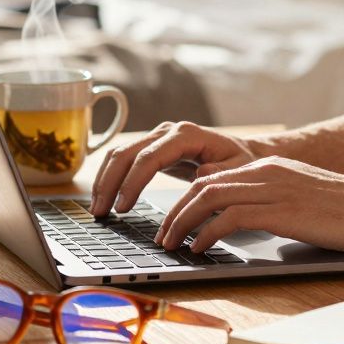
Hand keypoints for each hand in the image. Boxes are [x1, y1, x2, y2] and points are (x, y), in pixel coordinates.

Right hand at [91, 121, 265, 215]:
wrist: (245, 152)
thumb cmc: (242, 162)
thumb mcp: (240, 170)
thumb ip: (221, 172)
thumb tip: (202, 173)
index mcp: (187, 135)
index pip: (150, 157)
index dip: (133, 182)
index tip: (123, 207)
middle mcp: (168, 131)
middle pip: (127, 153)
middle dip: (110, 182)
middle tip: (101, 212)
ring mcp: (158, 137)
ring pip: (120, 154)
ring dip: (105, 180)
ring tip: (98, 208)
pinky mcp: (153, 147)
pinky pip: (125, 159)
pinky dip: (111, 176)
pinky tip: (105, 196)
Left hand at [153, 156, 343, 253]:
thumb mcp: (299, 197)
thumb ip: (268, 200)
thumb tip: (238, 217)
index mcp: (269, 166)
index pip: (212, 177)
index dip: (185, 200)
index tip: (173, 222)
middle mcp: (266, 171)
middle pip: (202, 186)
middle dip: (175, 212)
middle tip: (163, 236)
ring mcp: (273, 188)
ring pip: (209, 198)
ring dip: (183, 223)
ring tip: (172, 244)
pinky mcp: (281, 209)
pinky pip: (229, 218)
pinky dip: (207, 233)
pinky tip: (200, 248)